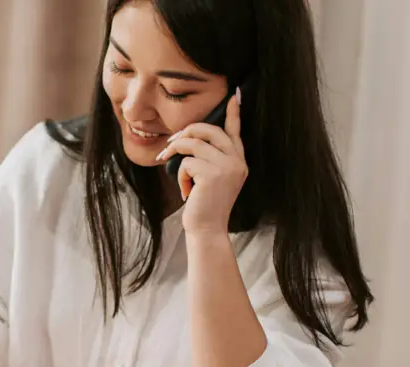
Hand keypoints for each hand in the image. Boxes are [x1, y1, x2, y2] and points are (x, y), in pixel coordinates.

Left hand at [157, 88, 247, 234]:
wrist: (207, 229)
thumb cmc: (205, 205)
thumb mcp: (212, 178)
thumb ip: (209, 158)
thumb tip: (188, 138)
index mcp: (238, 161)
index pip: (235, 131)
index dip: (233, 113)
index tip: (234, 95)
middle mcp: (237, 161)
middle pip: (209, 130)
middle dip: (186, 132)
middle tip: (171, 144)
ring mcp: (227, 167)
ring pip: (194, 143)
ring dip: (177, 154)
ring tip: (174, 170)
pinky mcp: (213, 174)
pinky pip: (186, 162)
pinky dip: (180, 175)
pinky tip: (186, 191)